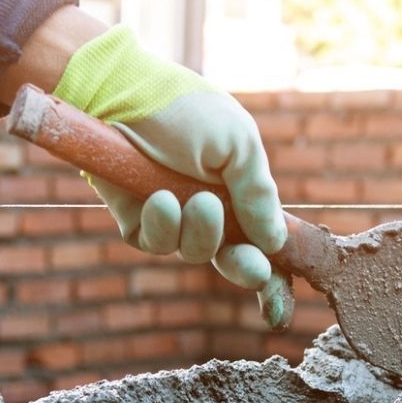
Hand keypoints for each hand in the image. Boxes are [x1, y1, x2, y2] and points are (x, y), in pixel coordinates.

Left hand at [53, 26, 290, 322]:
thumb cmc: (186, 110)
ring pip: (194, 253)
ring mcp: (173, 218)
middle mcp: (209, 210)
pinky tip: (159, 198)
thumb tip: (276, 242)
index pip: (264, 243)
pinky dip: (162, 225)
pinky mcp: (137, 221)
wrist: (123, 92)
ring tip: (196, 200)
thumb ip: (258, 192)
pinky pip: (156, 244)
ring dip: (201, 233)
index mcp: (240, 192)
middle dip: (243, 268)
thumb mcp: (238, 143)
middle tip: (251, 266)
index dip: (273, 279)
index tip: (279, 310)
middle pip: (232, 261)